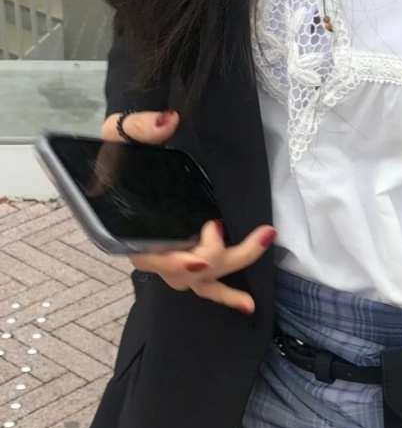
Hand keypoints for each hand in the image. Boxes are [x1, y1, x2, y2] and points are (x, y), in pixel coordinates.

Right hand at [102, 110, 275, 313]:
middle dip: (220, 254)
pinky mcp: (185, 260)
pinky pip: (204, 286)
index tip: (212, 226)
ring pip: (200, 280)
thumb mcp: (118, 134)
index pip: (152, 255)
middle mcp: (149, 251)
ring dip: (231, 274)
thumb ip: (140, 129)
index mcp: (127, 229)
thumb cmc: (115, 153)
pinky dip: (225, 297)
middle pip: (186, 269)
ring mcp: (169, 260)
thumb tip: (168, 122)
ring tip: (260, 248)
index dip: (179, 254)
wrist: (118, 163)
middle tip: (252, 233)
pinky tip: (248, 305)